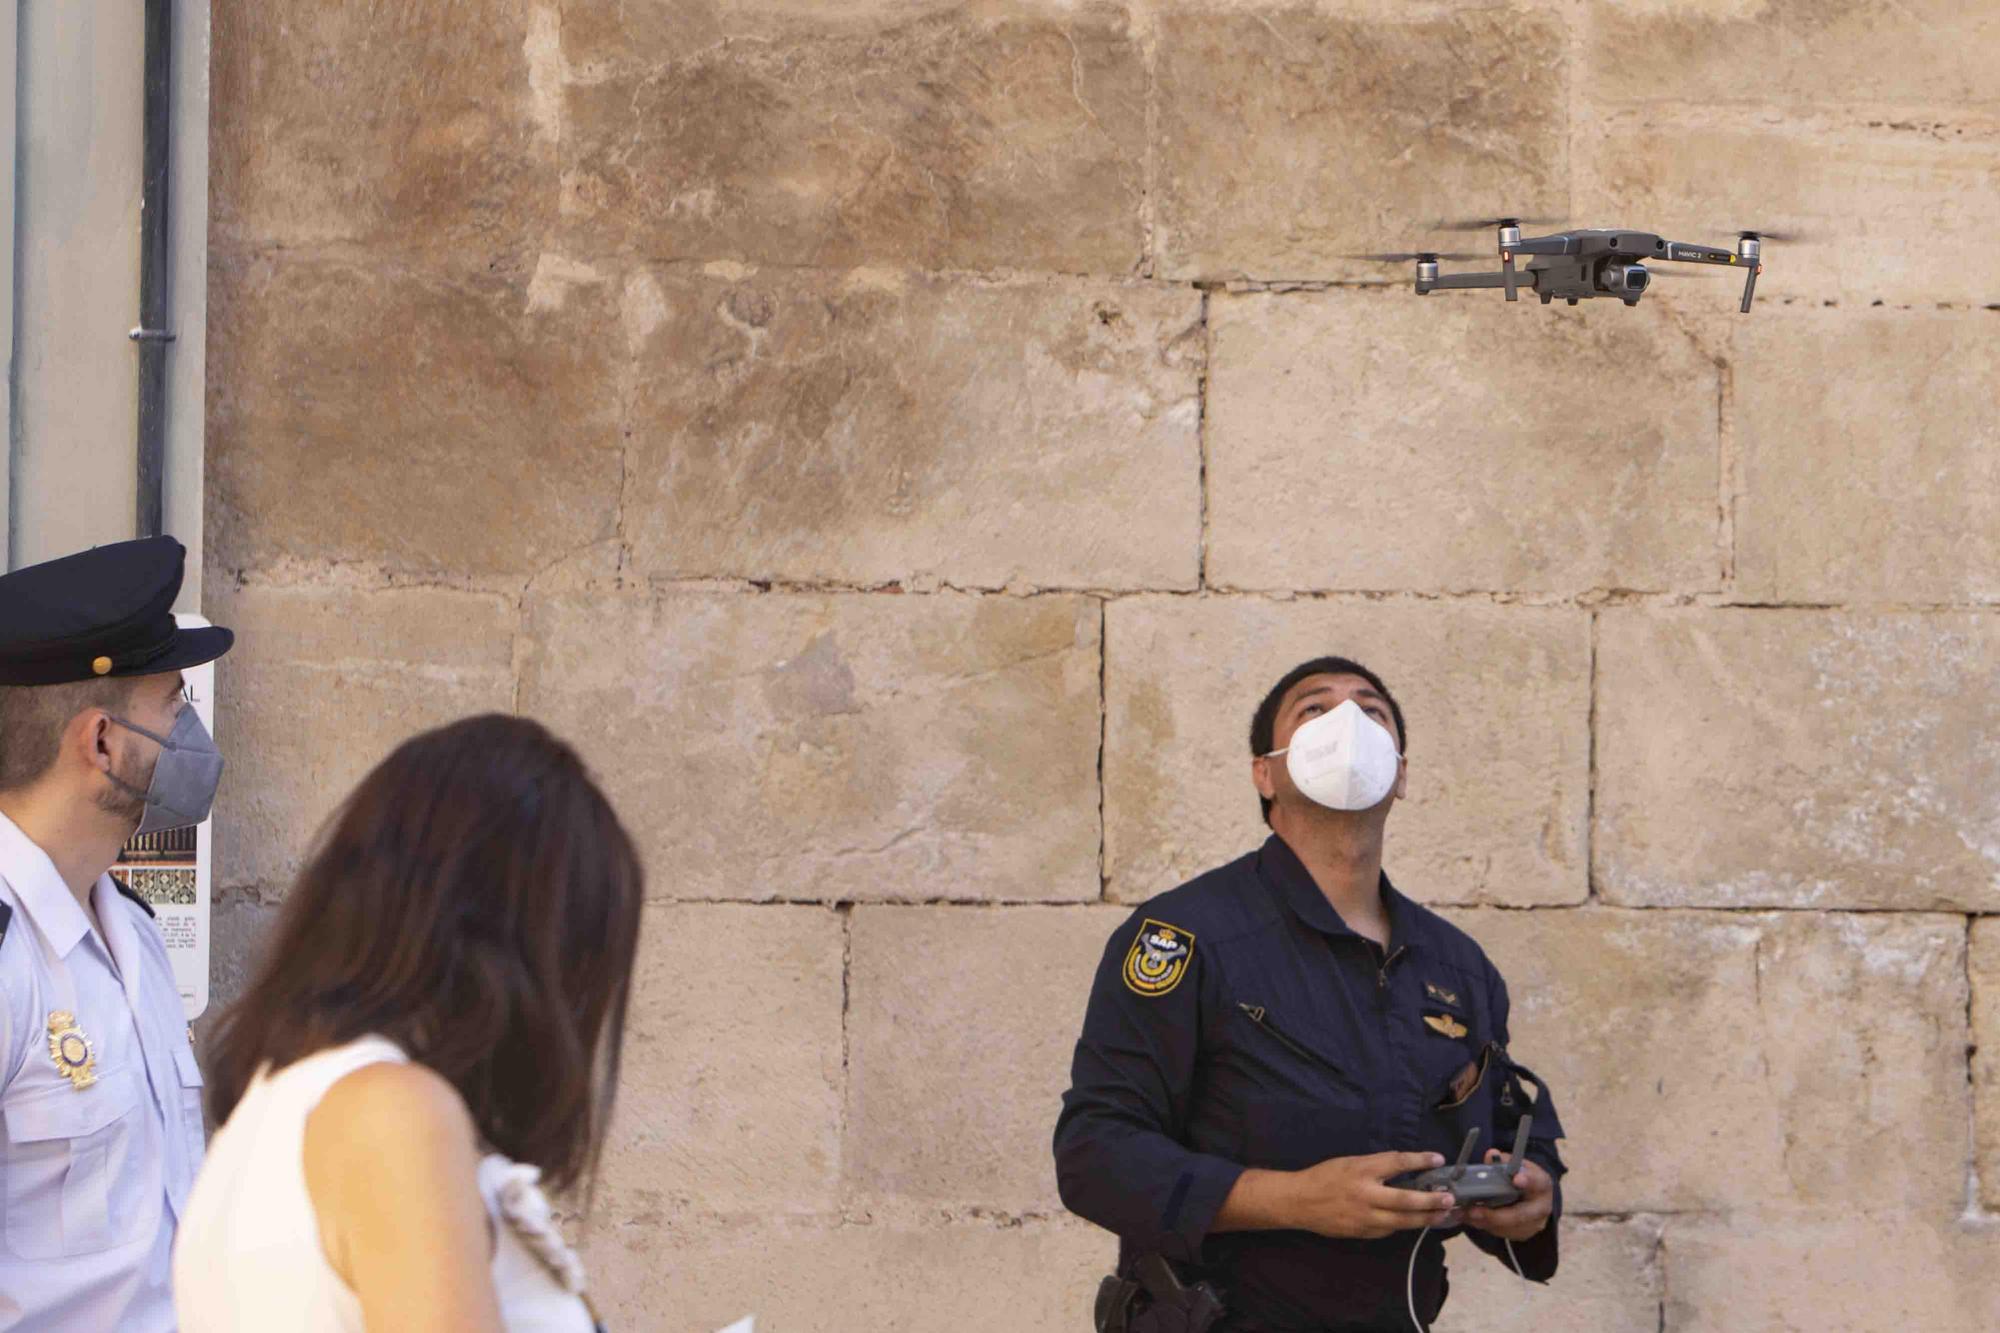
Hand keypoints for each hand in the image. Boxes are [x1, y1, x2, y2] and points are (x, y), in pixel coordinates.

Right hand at [1286, 1151, 1463, 1239]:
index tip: (1437, 1158)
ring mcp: (1365, 1217)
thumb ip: (1376, 1167)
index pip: (1396, 1162)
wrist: (1300, 1202)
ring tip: (1443, 1214)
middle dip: (1431, 1200)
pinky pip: (1389, 1229)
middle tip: (1449, 1198)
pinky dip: (1404, 1225)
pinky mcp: (1363, 1233)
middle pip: (1406, 1200)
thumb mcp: (1350, 1163)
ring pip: (1403, 1221)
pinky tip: (1416, 1222)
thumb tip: (1405, 1170)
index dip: (1419, 1160)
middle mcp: (1365, 1194)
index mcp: (1361, 1170)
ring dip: (1426, 1218)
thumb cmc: (1325, 1176)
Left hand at [1463, 1150, 1552, 1241]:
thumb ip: (1503, 1161)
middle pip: (1520, 1215)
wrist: (1532, 1196)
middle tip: (1473, 1211)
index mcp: (1541, 1185)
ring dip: (1483, 1222)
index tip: (1517, 1179)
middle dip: (1495, 1215)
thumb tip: (1491, 1155)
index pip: (1537, 1182)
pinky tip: (1468, 1218)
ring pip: (1507, 1228)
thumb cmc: (1522, 1176)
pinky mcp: (1521, 1234)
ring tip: (1463, 1213)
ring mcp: (1533, 1224)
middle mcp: (1541, 1208)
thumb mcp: (1516, 1164)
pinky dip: (1483, 1225)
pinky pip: (1501, 1232)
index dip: (1528, 1181)